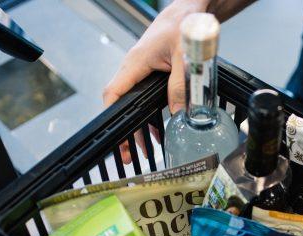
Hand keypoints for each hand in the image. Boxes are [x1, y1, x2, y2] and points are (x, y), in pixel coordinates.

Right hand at [103, 0, 205, 162]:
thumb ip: (181, 86)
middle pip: (122, 104)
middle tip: (128, 154)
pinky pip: (144, 98)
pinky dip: (150, 115)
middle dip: (125, 130)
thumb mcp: (184, 59)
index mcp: (135, 63)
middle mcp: (134, 68)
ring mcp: (141, 71)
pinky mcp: (151, 73)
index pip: (114, 93)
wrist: (189, 12)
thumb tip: (180, 113)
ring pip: (134, 103)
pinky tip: (159, 131)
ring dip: (139, 126)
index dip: (112, 115)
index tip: (115, 135)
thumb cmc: (183, 26)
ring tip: (144, 150)